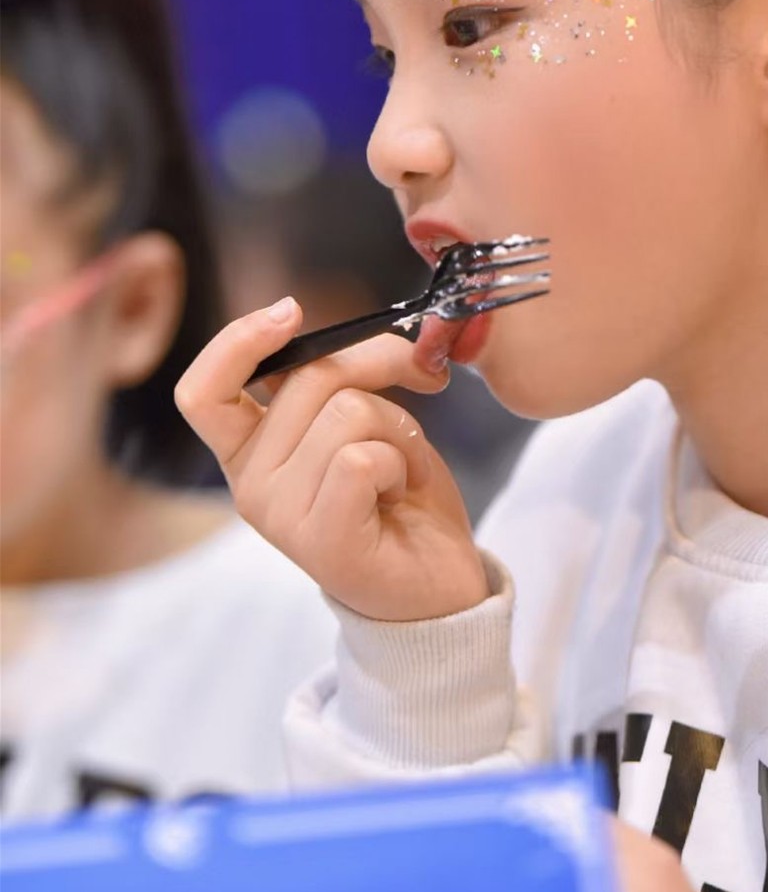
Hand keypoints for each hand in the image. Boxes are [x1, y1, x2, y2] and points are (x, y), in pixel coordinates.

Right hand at [175, 298, 487, 620]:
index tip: (291, 310)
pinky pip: (362, 458)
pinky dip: (400, 462)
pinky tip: (400, 493)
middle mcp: (250, 485)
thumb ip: (332, 380)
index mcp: (249, 452)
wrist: (438, 582)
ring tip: (400, 470)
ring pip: (347, 412)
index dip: (239, 340)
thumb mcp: (363, 419)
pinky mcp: (320, 540)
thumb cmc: (399, 495)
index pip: (204, 391)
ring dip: (398, 428)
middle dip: (380, 364)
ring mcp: (280, 516)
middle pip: (309, 377)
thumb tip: (336, 331)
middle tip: (421, 381)